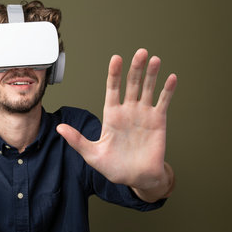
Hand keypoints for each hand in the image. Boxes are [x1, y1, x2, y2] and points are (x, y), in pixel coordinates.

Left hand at [57, 49, 176, 200]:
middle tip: (140, 53)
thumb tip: (59, 128)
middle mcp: (128, 111)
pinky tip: (171, 78)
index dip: (114, 74)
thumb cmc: (115, 168)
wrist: (137, 179)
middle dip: (136, 68)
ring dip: (151, 74)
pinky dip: (168, 90)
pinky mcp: (158, 121)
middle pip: (132, 84)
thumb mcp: (92, 155)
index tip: (116, 58)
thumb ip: (77, 140)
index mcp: (111, 115)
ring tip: (154, 60)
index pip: (112, 89)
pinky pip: (163, 102)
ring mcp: (144, 114)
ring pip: (148, 89)